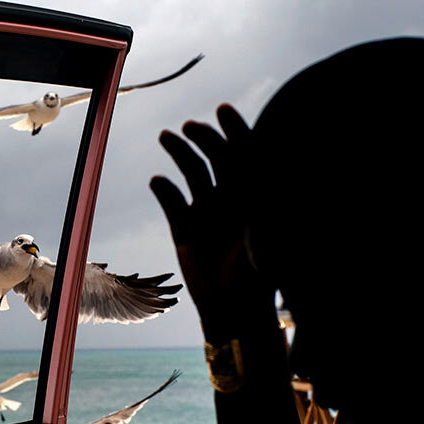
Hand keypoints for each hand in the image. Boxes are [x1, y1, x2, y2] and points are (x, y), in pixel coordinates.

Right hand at [150, 105, 274, 331]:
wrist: (235, 312)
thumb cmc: (259, 276)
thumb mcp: (265, 236)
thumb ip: (263, 204)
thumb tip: (265, 167)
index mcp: (254, 196)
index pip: (245, 153)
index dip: (236, 130)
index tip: (223, 111)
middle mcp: (231, 200)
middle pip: (216, 157)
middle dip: (205, 138)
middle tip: (191, 127)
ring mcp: (207, 213)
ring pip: (192, 173)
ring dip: (181, 152)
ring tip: (167, 136)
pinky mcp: (184, 231)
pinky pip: (172, 202)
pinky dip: (165, 190)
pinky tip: (158, 181)